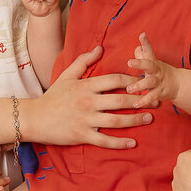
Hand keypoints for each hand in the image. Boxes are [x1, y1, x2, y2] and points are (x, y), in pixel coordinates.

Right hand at [26, 46, 148, 148]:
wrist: (34, 117)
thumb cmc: (52, 96)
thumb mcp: (66, 75)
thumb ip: (83, 61)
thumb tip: (100, 47)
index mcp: (86, 86)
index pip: (115, 80)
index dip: (133, 81)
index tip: (145, 83)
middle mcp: (88, 102)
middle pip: (121, 100)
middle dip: (141, 101)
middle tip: (156, 101)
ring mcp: (86, 120)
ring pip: (117, 120)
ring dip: (136, 120)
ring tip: (150, 118)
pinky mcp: (82, 135)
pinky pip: (105, 140)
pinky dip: (120, 143)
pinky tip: (132, 143)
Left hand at [126, 32, 180, 108]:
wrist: (179, 85)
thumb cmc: (160, 72)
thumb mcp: (153, 62)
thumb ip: (144, 55)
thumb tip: (137, 48)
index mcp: (153, 62)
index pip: (149, 50)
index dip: (146, 43)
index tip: (142, 35)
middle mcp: (156, 70)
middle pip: (149, 65)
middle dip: (140, 63)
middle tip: (129, 62)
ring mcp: (159, 81)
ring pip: (150, 82)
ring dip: (139, 85)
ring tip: (129, 89)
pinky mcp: (160, 93)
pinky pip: (151, 97)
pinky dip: (144, 101)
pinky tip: (136, 104)